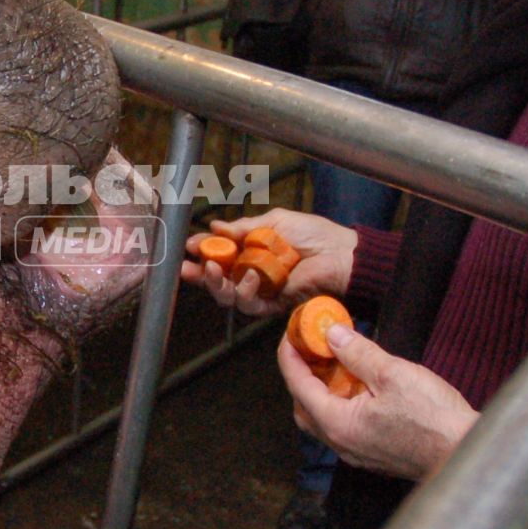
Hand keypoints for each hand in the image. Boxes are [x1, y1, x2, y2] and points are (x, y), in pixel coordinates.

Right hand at [180, 210, 355, 316]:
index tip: (189, 246)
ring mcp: (262, 291)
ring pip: (228, 296)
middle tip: (187, 267)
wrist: (340, 254)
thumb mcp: (274, 222)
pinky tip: (249, 278)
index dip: (203, 252)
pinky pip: (250, 305)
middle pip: (218, 280)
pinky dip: (245, 292)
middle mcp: (252, 273)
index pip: (221, 255)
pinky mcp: (273, 306)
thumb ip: (243, 227)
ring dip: (217, 284)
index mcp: (251, 252)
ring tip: (215, 269)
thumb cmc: (313, 234)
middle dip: (200, 275)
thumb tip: (215, 225)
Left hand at [279, 324, 475, 479]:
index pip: (298, 385)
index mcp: (337, 423)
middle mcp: (341, 444)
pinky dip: (340, 405)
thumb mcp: (393, 374)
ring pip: (323, 420)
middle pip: (303, 407)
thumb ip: (357, 353)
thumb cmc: (434, 417)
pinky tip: (357, 388)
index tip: (291, 335)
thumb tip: (332, 335)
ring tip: (333, 363)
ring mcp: (357, 453)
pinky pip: (343, 428)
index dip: (290, 357)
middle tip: (309, 349)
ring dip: (321, 391)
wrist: (465, 453)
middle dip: (301, 376)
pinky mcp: (374, 456)